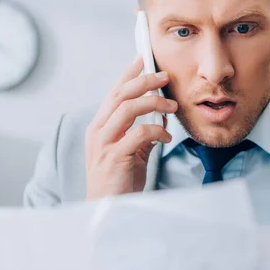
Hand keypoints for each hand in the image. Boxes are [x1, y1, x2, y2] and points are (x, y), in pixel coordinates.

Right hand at [85, 57, 176, 199]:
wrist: (106, 209)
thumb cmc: (119, 182)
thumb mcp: (130, 153)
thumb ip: (140, 135)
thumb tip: (160, 120)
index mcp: (100, 127)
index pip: (113, 93)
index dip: (128, 75)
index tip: (143, 60)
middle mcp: (98, 131)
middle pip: (120, 95)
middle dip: (144, 81)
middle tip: (164, 76)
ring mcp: (104, 144)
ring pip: (127, 109)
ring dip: (153, 103)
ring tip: (171, 107)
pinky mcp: (114, 157)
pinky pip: (138, 134)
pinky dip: (157, 131)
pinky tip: (166, 138)